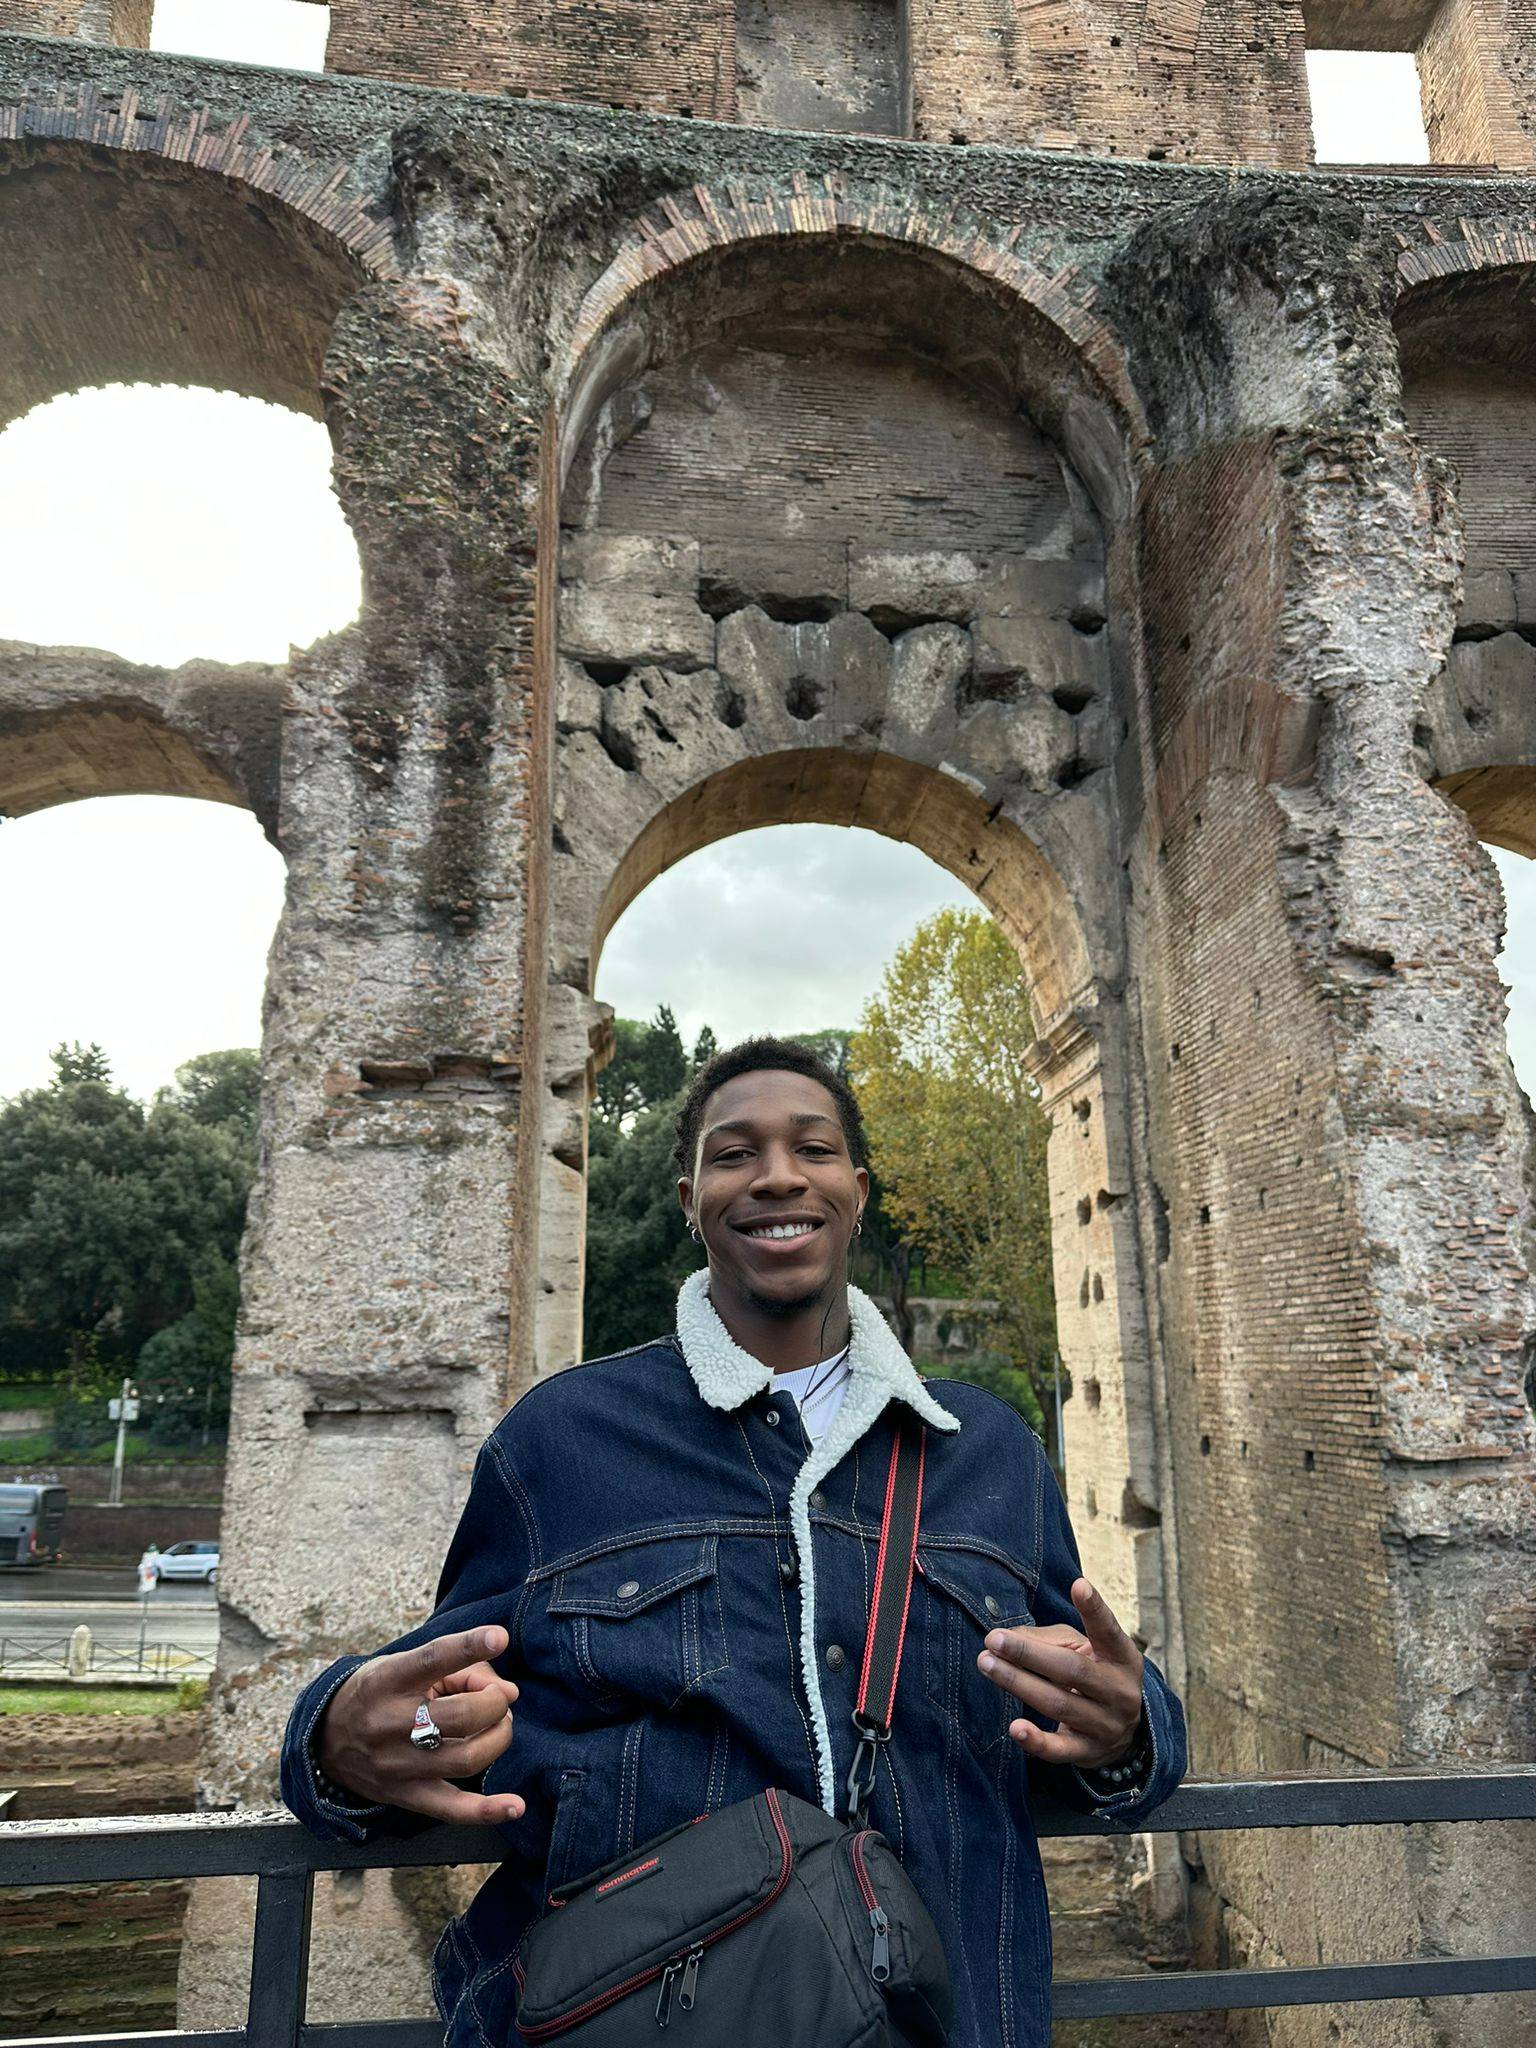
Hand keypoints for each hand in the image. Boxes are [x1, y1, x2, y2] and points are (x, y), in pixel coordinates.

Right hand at [317, 1625, 525, 1824]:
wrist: (325, 1741)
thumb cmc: (379, 1693)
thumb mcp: (405, 1666)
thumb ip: (459, 1668)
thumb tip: (510, 1693)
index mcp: (388, 1681)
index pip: (431, 1660)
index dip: (467, 1648)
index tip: (499, 1637)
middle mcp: (389, 1724)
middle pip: (461, 1717)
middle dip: (495, 1704)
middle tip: (498, 1699)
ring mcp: (397, 1765)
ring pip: (466, 1758)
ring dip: (498, 1738)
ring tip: (497, 1726)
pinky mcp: (405, 1796)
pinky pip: (451, 1810)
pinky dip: (486, 1810)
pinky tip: (515, 1807)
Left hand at [976, 1578, 1144, 1768]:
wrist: (1122, 1730)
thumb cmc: (1094, 1673)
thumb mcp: (1085, 1649)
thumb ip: (1050, 1640)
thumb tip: (1007, 1637)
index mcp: (1122, 1658)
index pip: (1109, 1631)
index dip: (1095, 1609)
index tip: (1078, 1585)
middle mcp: (1120, 1692)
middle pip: (1072, 1670)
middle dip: (1028, 1654)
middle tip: (993, 1638)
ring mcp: (1107, 1726)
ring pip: (1059, 1704)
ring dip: (1018, 1683)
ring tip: (987, 1664)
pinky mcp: (1089, 1753)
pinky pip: (1060, 1749)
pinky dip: (1036, 1740)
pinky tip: (1014, 1727)